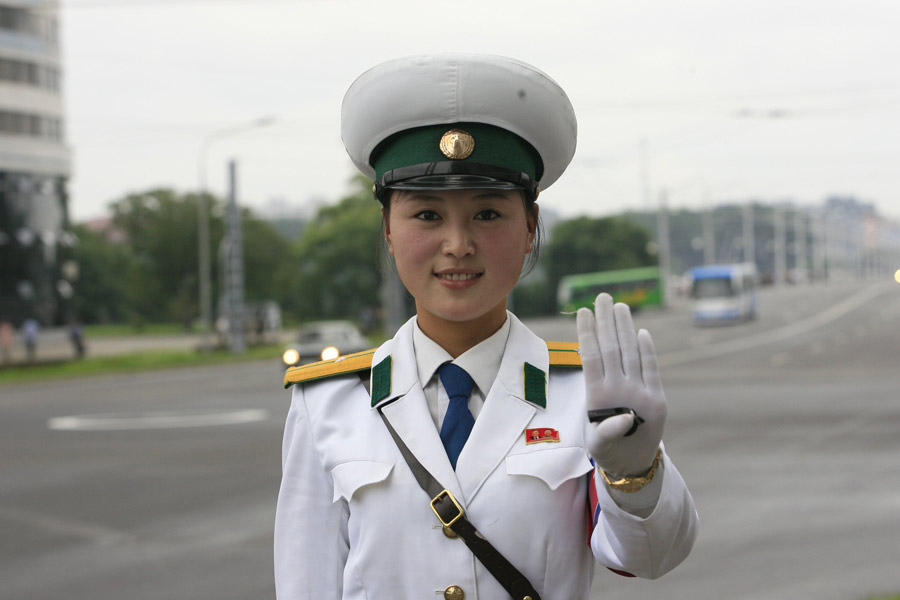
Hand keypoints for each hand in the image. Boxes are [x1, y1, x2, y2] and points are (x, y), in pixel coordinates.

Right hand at [576, 293, 665, 476]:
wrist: (635, 466)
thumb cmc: (607, 449)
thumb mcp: (595, 443)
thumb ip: (606, 429)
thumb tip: (625, 416)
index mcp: (599, 399)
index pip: (592, 357)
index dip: (588, 332)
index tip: (583, 311)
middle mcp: (622, 393)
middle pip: (613, 347)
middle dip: (607, 320)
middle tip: (602, 297)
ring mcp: (642, 393)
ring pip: (632, 352)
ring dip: (626, 327)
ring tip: (620, 306)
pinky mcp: (658, 397)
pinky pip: (652, 367)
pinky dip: (647, 349)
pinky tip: (641, 331)